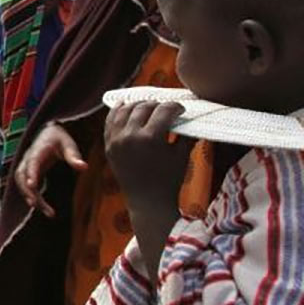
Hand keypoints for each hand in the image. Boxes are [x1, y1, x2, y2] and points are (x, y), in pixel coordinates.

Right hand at [15, 122, 85, 216]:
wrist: (47, 133)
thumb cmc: (59, 139)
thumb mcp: (68, 145)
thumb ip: (74, 156)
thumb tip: (84, 167)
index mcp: (37, 149)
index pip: (32, 162)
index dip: (30, 174)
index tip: (31, 186)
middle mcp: (27, 158)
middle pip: (21, 175)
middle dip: (27, 190)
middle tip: (37, 204)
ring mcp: (25, 166)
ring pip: (21, 183)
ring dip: (31, 197)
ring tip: (48, 212)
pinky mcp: (27, 173)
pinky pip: (25, 186)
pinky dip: (32, 197)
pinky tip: (44, 208)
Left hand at [104, 101, 190, 217]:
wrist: (147, 200)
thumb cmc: (169, 179)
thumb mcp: (181, 155)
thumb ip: (187, 134)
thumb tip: (195, 118)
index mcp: (150, 138)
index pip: (163, 110)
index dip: (175, 107)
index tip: (181, 108)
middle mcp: (130, 136)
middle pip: (143, 107)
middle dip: (157, 104)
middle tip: (165, 107)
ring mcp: (116, 140)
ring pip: (124, 110)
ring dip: (136, 104)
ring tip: (147, 105)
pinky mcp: (108, 145)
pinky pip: (110, 122)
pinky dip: (117, 111)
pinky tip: (124, 105)